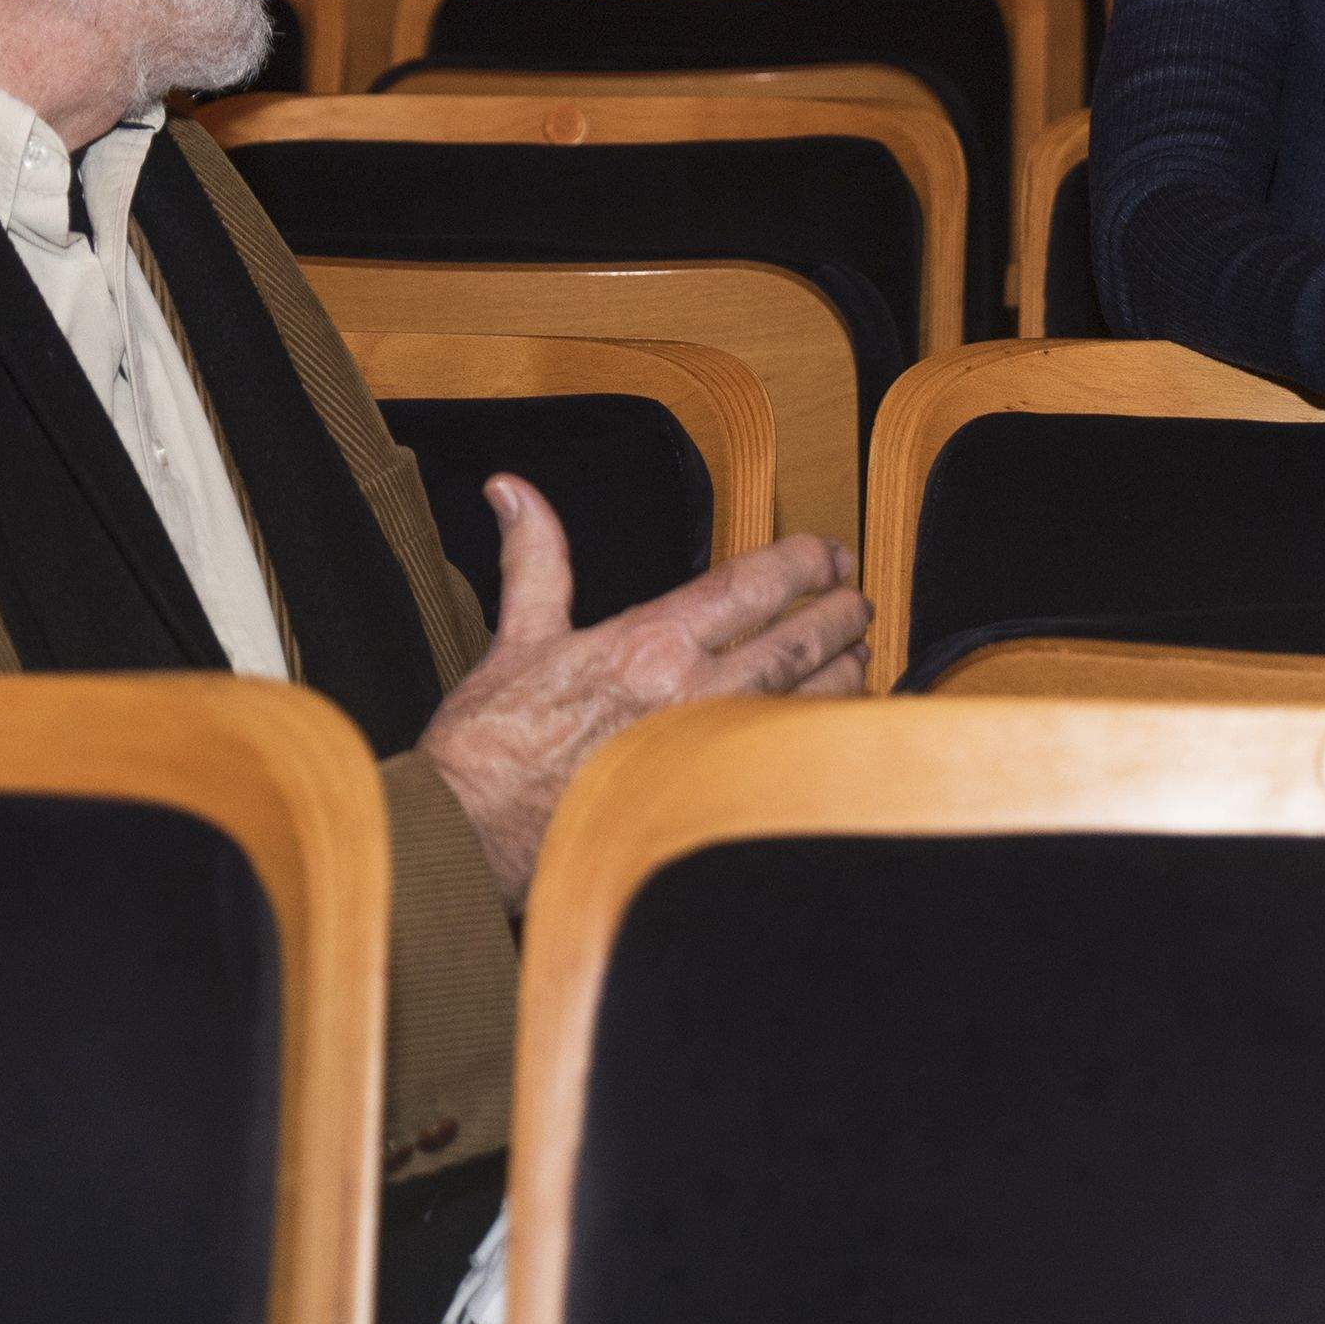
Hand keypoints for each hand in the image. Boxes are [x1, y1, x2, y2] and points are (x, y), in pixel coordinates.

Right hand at [417, 477, 870, 901]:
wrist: (466, 833)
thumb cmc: (489, 742)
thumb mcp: (516, 638)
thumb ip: (535, 559)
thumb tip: (510, 489)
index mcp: (649, 644)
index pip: (754, 585)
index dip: (806, 562)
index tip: (830, 557)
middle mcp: (689, 694)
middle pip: (798, 641)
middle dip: (840, 615)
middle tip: (858, 603)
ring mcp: (705, 753)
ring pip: (804, 702)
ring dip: (841, 674)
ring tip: (855, 656)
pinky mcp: (708, 802)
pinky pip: (785, 761)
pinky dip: (816, 736)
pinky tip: (826, 727)